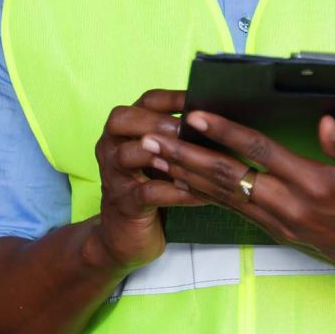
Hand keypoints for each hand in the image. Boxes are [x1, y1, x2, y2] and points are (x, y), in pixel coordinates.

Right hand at [91, 89, 206, 270]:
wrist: (125, 237)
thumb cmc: (153, 187)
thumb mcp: (164, 157)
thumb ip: (182, 137)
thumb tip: (224, 118)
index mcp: (125, 129)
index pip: (145, 101)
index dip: (173, 97)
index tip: (201, 96)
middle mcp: (110, 146)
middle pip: (123, 120)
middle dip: (158, 121)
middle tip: (189, 128)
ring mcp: (113, 175)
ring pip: (128, 154)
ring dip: (164, 152)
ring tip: (195, 154)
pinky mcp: (123, 204)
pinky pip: (147, 193)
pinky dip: (175, 191)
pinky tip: (201, 192)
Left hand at [141, 111, 334, 281]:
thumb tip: (325, 123)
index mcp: (314, 183)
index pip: (259, 151)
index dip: (225, 132)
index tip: (196, 116)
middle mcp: (290, 206)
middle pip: (228, 177)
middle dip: (186, 157)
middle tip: (152, 140)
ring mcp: (281, 222)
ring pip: (224, 197)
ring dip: (186, 176)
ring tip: (155, 159)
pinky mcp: (279, 233)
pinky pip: (235, 211)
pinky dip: (206, 196)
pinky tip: (185, 184)